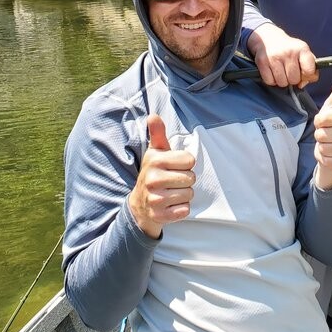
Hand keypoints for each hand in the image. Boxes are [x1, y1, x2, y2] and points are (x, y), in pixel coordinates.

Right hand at [127, 115, 195, 237]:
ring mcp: (155, 199)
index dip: (185, 164)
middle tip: (172, 181)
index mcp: (155, 161)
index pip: (190, 160)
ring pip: (189, 194)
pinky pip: (185, 210)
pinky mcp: (160, 216)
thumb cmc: (154, 173)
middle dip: (186, 180)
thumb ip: (158, 134)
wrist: (140, 204)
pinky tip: (170, 205)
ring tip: (171, 192)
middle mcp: (153, 180)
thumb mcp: (155, 152)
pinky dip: (181, 209)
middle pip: (191, 178)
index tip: (174, 167)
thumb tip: (153, 116)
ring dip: (184, 195)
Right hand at [247, 22, 317, 87]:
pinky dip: (271, 80)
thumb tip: (302, 84)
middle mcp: (289, 52)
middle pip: (294, 80)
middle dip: (292, 79)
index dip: (307, 75)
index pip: (309, 71)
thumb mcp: (303, 53)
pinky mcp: (262, 62)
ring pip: (282, 83)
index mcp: (302, 49)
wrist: (268, 38)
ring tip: (281, 71)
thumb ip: (310, 69)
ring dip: (282, 80)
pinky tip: (272, 71)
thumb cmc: (289, 50)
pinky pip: (270, 81)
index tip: (303, 72)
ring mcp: (275, 57)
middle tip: (289, 71)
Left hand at [312, 76, 331, 190]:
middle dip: (319, 135)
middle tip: (326, 135)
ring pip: (323, 147)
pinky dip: (324, 158)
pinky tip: (330, 155)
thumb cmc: (330, 127)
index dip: (318, 121)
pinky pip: (325, 159)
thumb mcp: (330, 109)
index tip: (323, 122)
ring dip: (321, 147)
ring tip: (328, 144)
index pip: (323, 117)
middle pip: (321, 134)